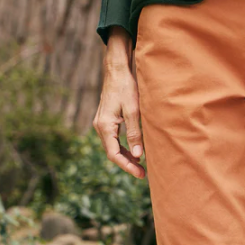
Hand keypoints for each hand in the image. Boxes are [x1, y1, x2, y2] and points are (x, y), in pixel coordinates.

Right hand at [93, 26, 145, 178]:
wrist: (117, 70)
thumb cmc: (126, 87)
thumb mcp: (133, 110)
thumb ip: (135, 133)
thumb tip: (139, 155)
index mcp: (105, 126)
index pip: (114, 154)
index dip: (127, 166)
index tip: (140, 174)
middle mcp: (100, 127)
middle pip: (112, 153)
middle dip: (127, 164)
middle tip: (143, 174)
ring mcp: (102, 123)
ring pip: (113, 147)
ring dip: (126, 157)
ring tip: (141, 166)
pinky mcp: (107, 120)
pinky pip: (114, 139)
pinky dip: (124, 147)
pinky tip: (136, 151)